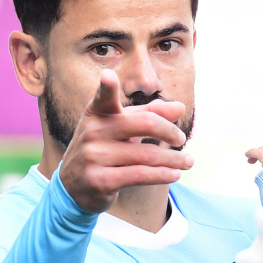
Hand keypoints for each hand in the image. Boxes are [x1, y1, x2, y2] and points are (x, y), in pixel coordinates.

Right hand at [60, 69, 193, 212]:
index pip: (103, 98)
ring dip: (173, 159)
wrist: (74, 186)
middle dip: (169, 131)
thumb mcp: (121, 129)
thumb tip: (180, 107)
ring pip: (147, 154)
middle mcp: (93, 132)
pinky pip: (140, 175)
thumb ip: (149, 115)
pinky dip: (162, 175)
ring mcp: (94, 157)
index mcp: (97, 113)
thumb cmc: (104, 150)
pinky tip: (175, 174)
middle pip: (144, 124)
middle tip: (181, 139)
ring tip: (188, 162)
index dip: (106, 87)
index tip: (108, 76)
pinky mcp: (100, 180)